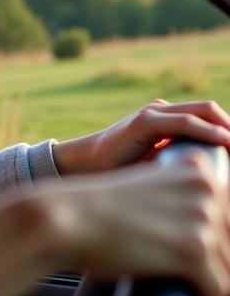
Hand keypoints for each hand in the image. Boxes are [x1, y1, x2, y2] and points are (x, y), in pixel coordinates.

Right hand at [47, 151, 229, 295]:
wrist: (64, 219)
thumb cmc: (92, 211)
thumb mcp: (146, 189)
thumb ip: (177, 199)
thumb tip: (198, 232)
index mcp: (196, 170)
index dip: (219, 242)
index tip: (208, 259)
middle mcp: (206, 190)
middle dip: (216, 266)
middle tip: (196, 282)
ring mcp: (202, 220)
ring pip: (228, 268)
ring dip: (211, 289)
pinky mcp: (192, 251)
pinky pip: (217, 290)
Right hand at [52, 99, 229, 174]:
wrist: (80, 170)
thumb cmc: (115, 177)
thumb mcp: (155, 171)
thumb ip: (179, 167)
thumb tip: (210, 183)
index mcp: (165, 122)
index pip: (210, 120)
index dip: (229, 133)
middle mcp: (161, 112)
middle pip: (212, 112)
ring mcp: (152, 114)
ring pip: (205, 112)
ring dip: (228, 130)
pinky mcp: (143, 122)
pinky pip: (185, 122)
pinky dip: (209, 132)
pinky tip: (225, 143)